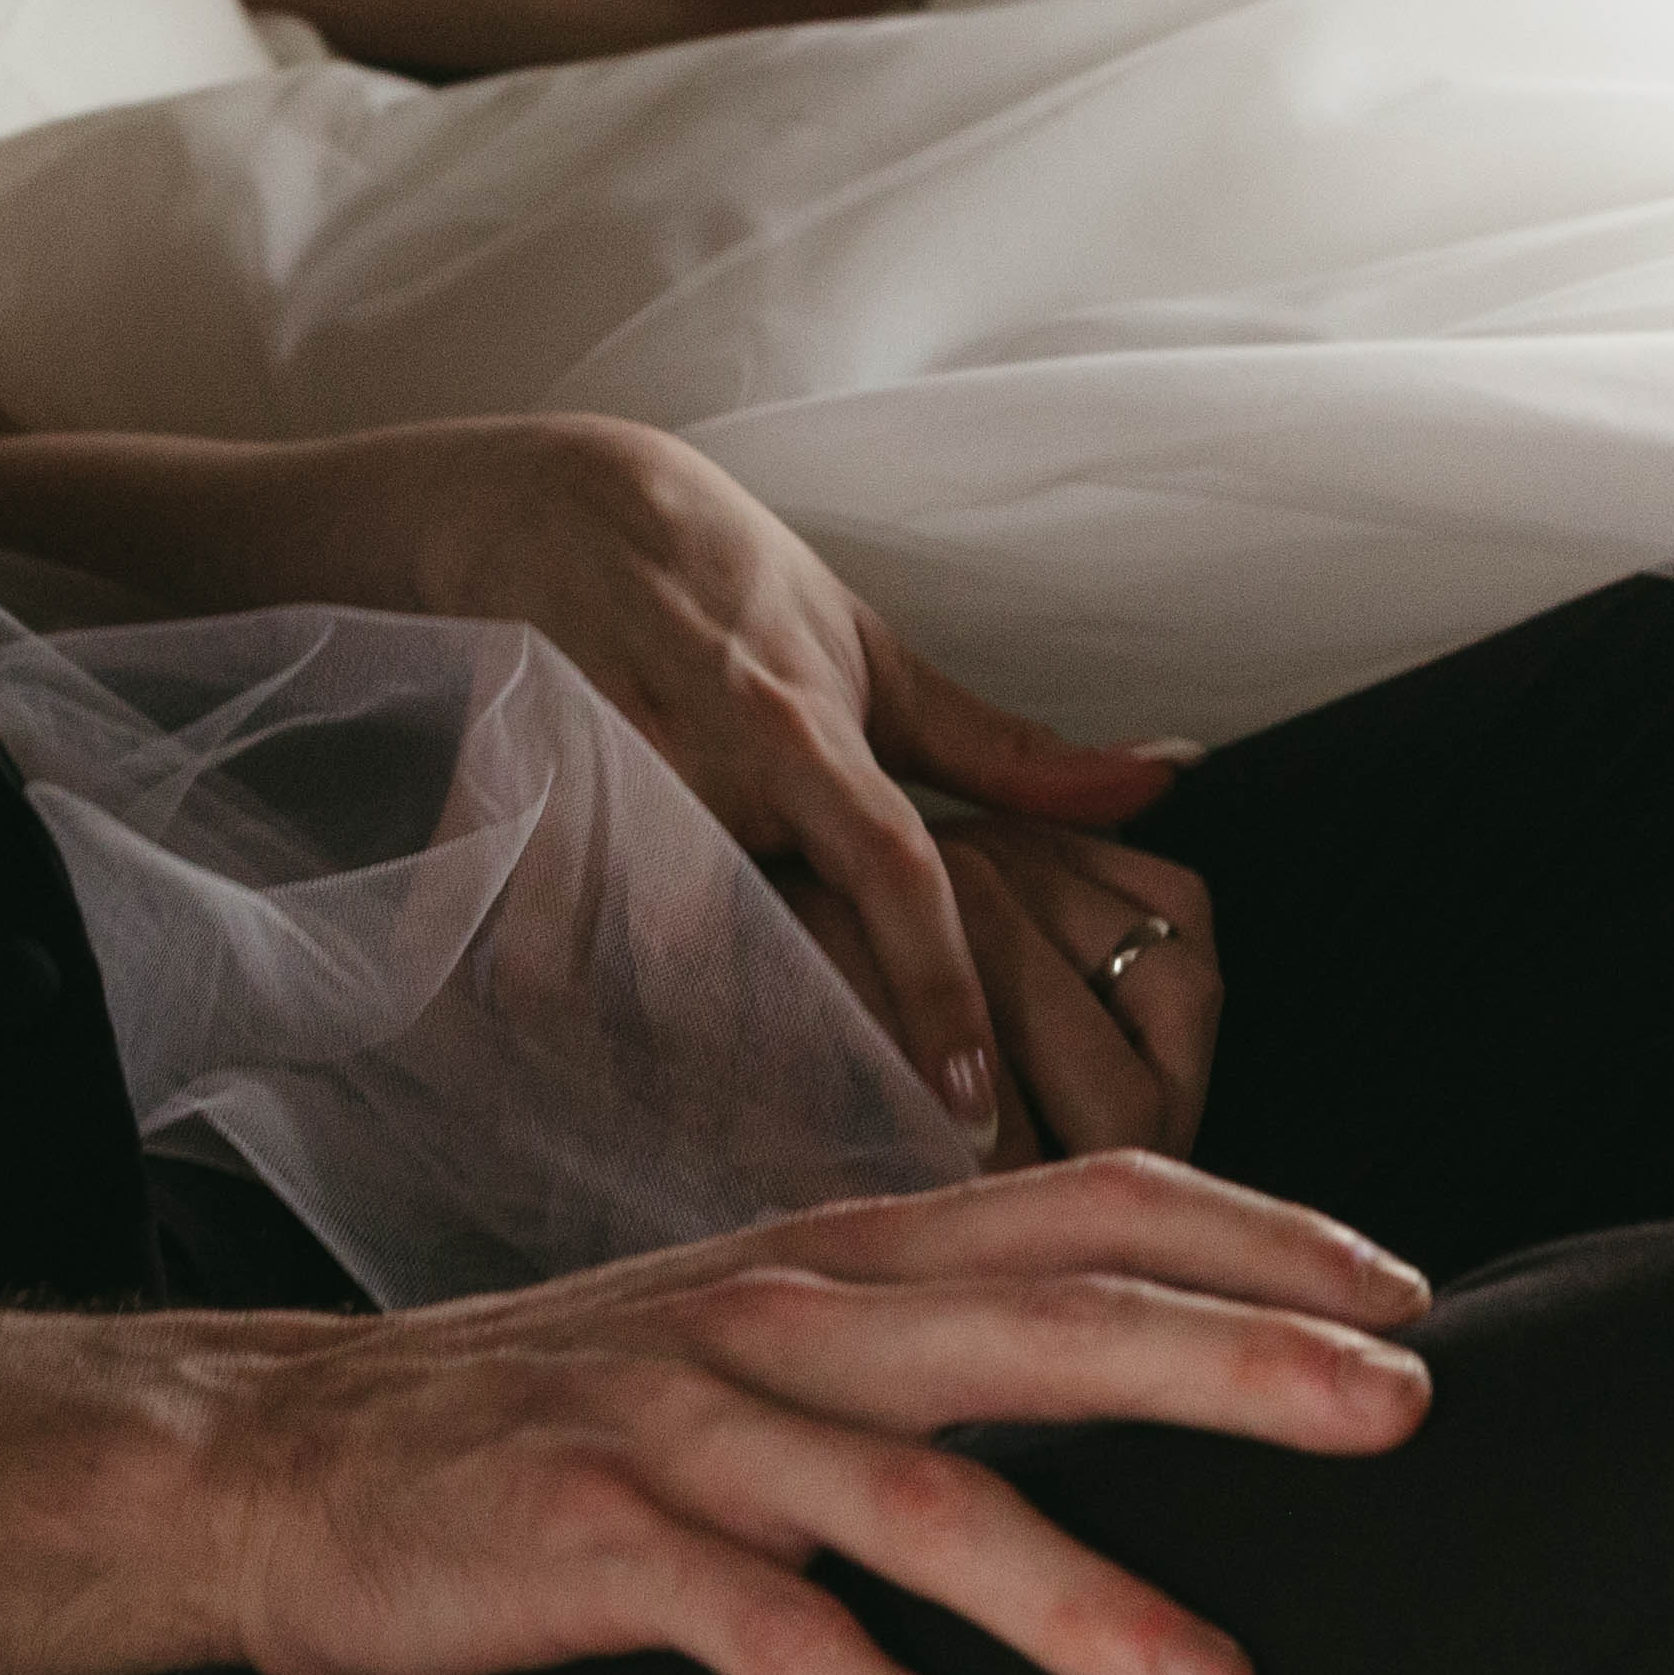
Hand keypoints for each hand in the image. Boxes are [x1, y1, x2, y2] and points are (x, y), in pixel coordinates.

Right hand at [0, 1160, 1435, 1674]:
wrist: (278, 1452)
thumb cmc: (542, 1409)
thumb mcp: (747, 1334)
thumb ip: (912, 1333)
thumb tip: (1110, 1359)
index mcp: (834, 1257)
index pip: (1078, 1203)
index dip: (1248, 1233)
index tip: (1398, 1288)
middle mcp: (784, 1318)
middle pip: (1044, 1320)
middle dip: (1231, 1361)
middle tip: (1397, 1412)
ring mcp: (689, 1426)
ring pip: (919, 1495)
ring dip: (1078, 1593)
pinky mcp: (595, 1542)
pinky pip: (762, 1635)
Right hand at [322, 416, 1183, 1139]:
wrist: (551, 509)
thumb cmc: (732, 591)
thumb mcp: (875, 656)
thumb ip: (1008, 753)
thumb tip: (1167, 775)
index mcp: (802, 728)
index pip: (889, 868)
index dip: (934, 991)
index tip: (970, 1105)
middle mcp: (699, 761)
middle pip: (746, 947)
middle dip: (785, 1060)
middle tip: (833, 1165)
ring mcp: (592, 788)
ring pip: (626, 963)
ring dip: (667, 1054)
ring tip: (707, 1143)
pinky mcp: (506, 810)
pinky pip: (523, 945)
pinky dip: (554, 1012)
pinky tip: (587, 1073)